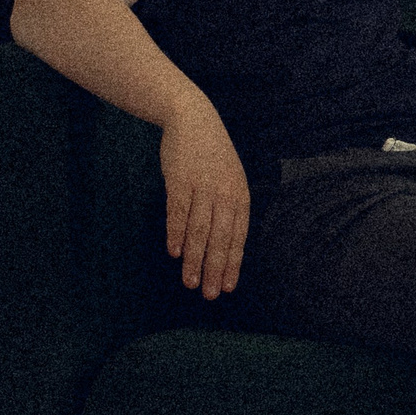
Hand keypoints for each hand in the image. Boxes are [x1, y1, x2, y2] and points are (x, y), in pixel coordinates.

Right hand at [160, 105, 247, 298]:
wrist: (193, 119)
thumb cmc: (212, 156)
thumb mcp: (229, 179)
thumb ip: (227, 209)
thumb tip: (222, 244)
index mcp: (240, 194)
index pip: (239, 235)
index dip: (234, 262)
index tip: (229, 286)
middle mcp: (225, 192)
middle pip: (221, 237)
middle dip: (216, 268)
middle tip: (211, 295)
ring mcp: (203, 186)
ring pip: (200, 229)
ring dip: (195, 259)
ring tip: (190, 282)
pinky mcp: (180, 180)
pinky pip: (178, 212)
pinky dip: (177, 233)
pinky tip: (175, 253)